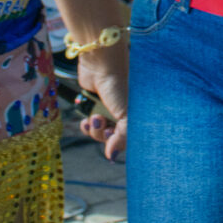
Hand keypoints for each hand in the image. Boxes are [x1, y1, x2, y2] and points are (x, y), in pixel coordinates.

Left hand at [75, 45, 127, 159]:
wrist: (101, 65)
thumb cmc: (120, 85)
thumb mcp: (127, 115)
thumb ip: (122, 138)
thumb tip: (112, 156)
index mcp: (137, 117)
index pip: (130, 141)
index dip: (120, 144)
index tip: (114, 138)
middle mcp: (123, 116)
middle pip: (113, 140)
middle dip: (105, 136)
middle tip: (105, 125)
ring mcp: (108, 112)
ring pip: (99, 135)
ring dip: (95, 130)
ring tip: (95, 118)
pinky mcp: (93, 108)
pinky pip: (88, 127)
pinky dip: (86, 126)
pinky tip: (86, 120)